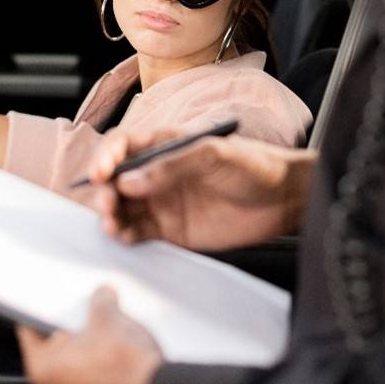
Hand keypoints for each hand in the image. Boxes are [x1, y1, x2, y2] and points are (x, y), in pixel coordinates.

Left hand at [17, 286, 161, 383]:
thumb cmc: (126, 367)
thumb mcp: (109, 317)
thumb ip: (100, 301)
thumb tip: (102, 295)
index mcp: (45, 370)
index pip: (29, 334)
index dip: (39, 315)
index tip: (43, 308)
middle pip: (56, 353)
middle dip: (74, 333)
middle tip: (89, 318)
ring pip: (78, 370)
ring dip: (91, 353)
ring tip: (111, 337)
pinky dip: (105, 371)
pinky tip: (122, 358)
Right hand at [88, 128, 315, 249]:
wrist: (284, 199)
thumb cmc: (255, 165)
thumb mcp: (214, 155)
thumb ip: (172, 167)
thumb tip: (130, 181)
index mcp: (166, 146)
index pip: (124, 146)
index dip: (106, 157)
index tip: (101, 173)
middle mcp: (159, 173)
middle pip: (116, 181)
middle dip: (104, 192)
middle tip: (107, 205)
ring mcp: (164, 202)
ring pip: (123, 209)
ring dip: (111, 216)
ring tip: (113, 225)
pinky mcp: (172, 231)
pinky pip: (140, 233)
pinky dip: (126, 236)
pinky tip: (124, 238)